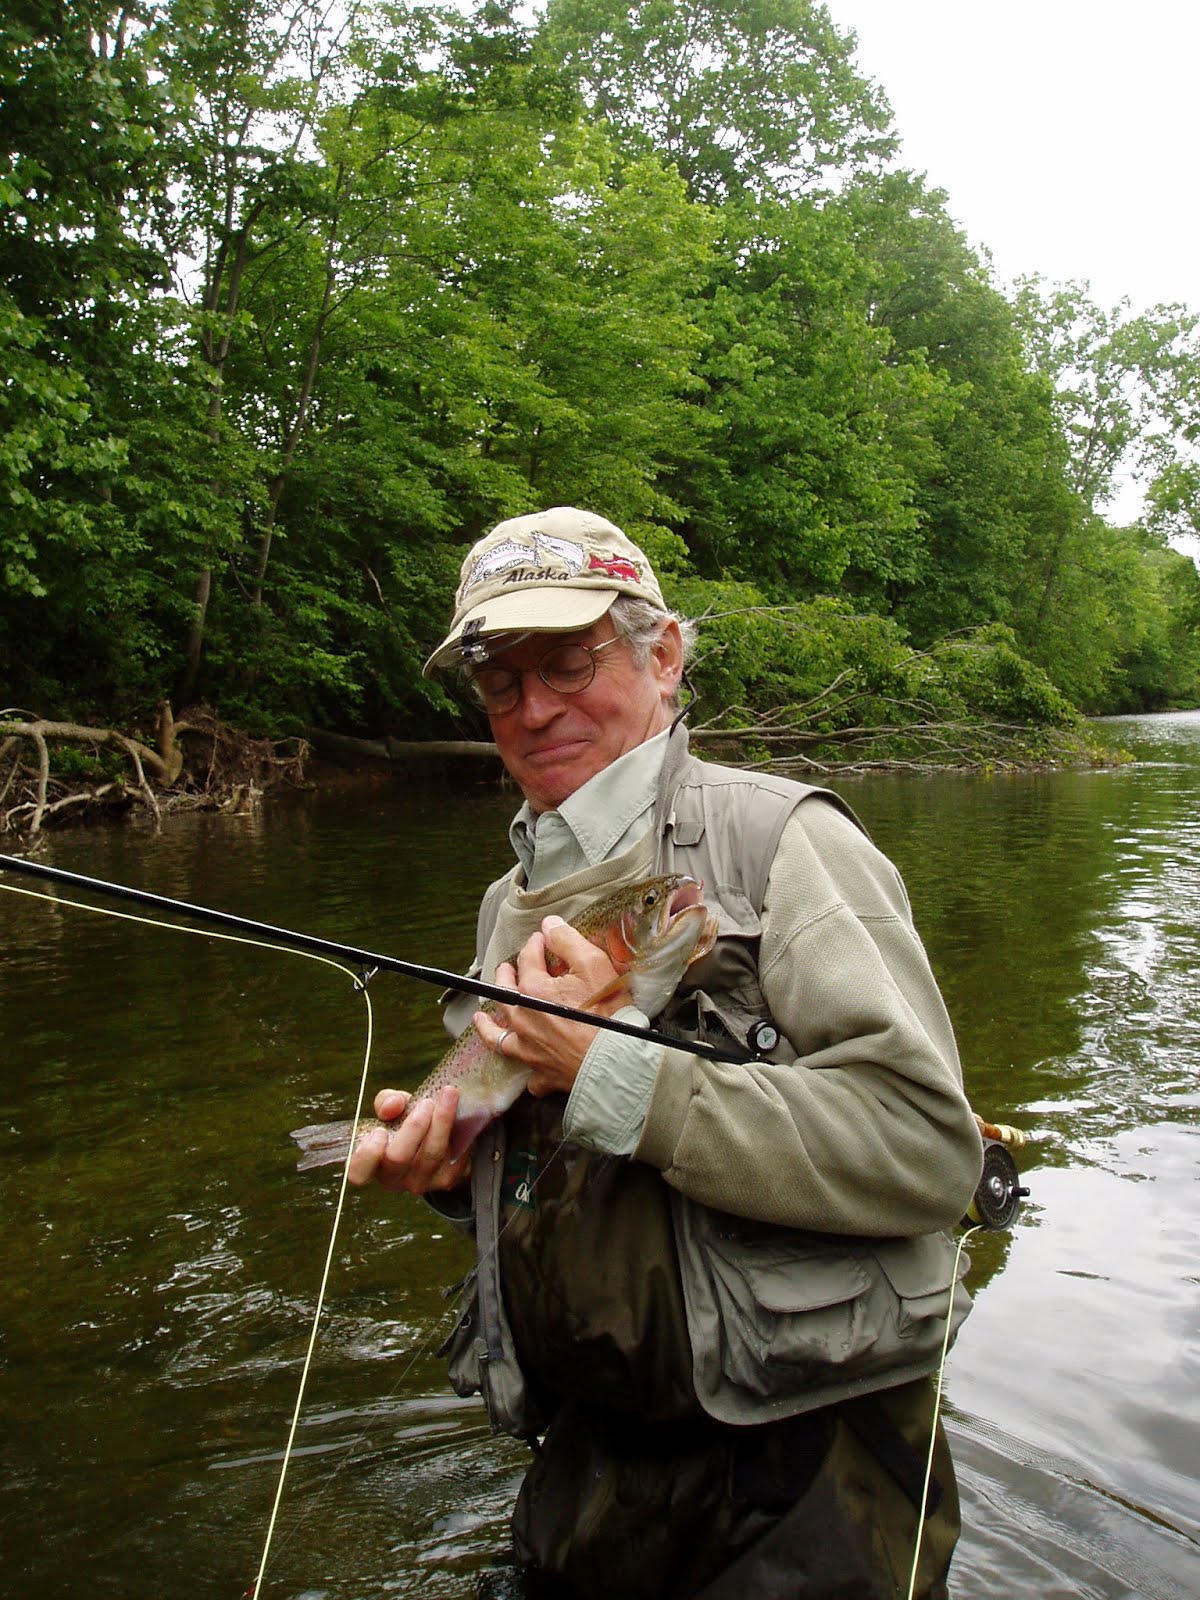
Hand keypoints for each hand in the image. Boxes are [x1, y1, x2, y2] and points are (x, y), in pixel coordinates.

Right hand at [346, 1085, 471, 1193]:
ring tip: (448, 1094)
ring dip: (442, 1121)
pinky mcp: (447, 1179)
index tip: (379, 1131)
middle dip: (413, 1127)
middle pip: (399, 1158)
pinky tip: (460, 1112)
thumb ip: (387, 1102)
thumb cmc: (407, 1123)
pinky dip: (458, 1130)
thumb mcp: (394, 1109)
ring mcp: (421, 1182)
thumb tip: (393, 1105)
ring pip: (431, 1154)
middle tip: (426, 1103)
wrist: (440, 1140)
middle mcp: (394, 1178)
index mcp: (373, 1162)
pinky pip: (454, 1155)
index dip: (366, 1155)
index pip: (359, 1173)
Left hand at [472, 916, 630, 1098]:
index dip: (534, 944)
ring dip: (488, 1026)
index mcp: (533, 990)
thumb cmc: (608, 1013)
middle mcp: (523, 1019)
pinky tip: (524, 1066)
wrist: (615, 1061)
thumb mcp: (593, 965)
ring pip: (500, 1036)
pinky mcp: (543, 1073)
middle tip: (506, 969)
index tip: (540, 939)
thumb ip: (567, 941)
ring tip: (481, 1019)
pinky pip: (527, 1073)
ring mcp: (530, 1049)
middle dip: (504, 977)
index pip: (527, 959)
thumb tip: (549, 925)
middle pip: (504, 993)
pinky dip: (524, 1068)